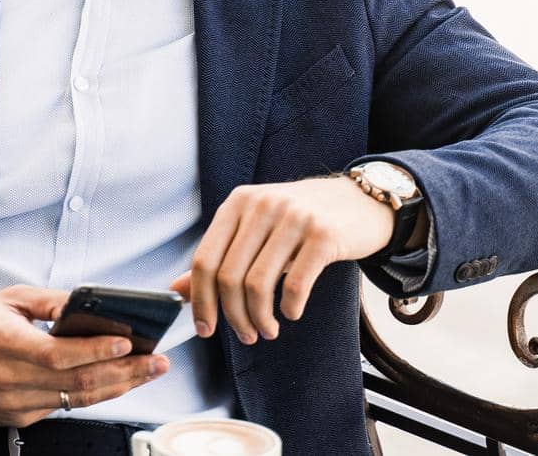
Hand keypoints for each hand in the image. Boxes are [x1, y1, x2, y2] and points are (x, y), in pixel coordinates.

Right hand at [0, 285, 168, 425]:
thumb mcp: (8, 300)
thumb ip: (48, 302)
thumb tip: (85, 304)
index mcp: (8, 346)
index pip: (60, 355)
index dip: (97, 351)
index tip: (128, 344)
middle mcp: (12, 380)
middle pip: (78, 382)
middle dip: (125, 373)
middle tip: (157, 361)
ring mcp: (17, 405)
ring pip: (77, 400)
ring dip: (118, 387)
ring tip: (147, 373)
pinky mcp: (20, 419)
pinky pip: (63, 407)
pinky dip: (91, 394)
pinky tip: (114, 382)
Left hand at [170, 175, 393, 343]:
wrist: (360, 202)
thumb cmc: (301, 220)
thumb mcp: (256, 230)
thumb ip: (219, 258)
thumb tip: (176, 291)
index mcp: (237, 203)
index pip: (204, 259)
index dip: (200, 301)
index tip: (205, 329)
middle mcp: (261, 205)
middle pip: (229, 277)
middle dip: (234, 317)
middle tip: (247, 336)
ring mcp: (293, 217)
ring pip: (258, 284)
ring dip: (259, 319)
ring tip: (267, 331)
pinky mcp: (323, 234)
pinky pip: (296, 284)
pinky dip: (290, 308)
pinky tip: (291, 313)